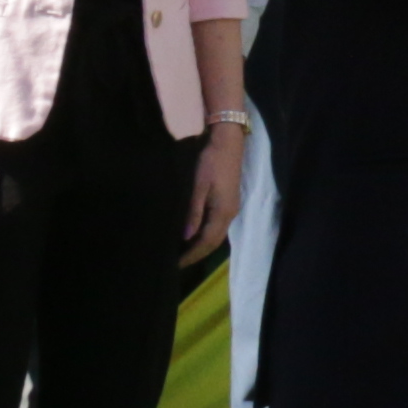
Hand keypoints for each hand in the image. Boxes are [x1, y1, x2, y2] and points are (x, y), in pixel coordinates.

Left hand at [183, 121, 244, 264]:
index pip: (207, 242)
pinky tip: (194, 234)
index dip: (192, 255)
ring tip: (184, 252)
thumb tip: (186, 237)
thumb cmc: (211, 161)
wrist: (227, 141)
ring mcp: (231, 208)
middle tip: (177, 263)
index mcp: (223, 212)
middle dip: (197, 254)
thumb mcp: (198, 185)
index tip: (176, 265)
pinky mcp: (228, 201)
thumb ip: (194, 212)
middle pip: (213, 242)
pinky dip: (205, 234)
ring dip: (201, 245)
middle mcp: (230, 214)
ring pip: (216, 234)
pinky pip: (217, 226)